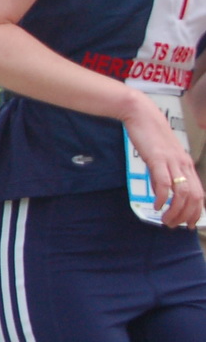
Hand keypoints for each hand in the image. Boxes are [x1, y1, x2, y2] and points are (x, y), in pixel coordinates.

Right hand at [125, 94, 201, 226]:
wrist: (142, 115)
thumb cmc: (149, 136)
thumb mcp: (159, 158)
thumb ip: (161, 176)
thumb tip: (161, 194)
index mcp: (186, 165)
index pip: (199, 194)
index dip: (195, 212)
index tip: (187, 224)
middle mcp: (184, 164)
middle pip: (194, 197)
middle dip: (186, 216)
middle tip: (174, 226)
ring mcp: (173, 162)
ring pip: (182, 193)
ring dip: (174, 211)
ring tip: (165, 220)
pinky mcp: (158, 159)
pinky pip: (165, 183)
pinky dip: (162, 198)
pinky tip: (155, 205)